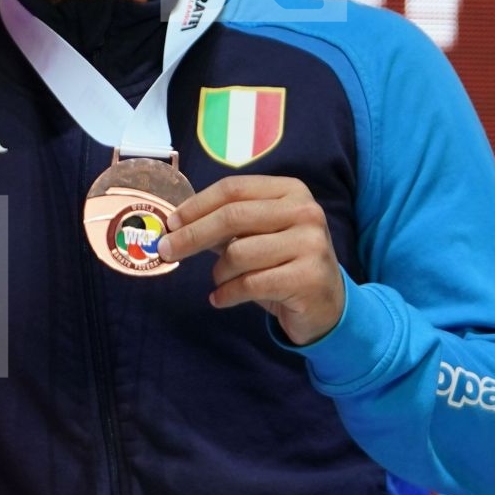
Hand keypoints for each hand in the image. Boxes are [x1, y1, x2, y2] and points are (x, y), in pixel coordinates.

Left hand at [156, 174, 344, 345]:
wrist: (329, 306)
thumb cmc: (284, 264)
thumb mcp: (259, 236)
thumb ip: (227, 225)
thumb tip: (176, 225)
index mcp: (290, 191)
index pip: (233, 189)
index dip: (197, 205)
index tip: (171, 222)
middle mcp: (304, 211)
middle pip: (232, 216)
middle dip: (191, 235)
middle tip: (165, 250)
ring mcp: (310, 244)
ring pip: (238, 253)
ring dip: (218, 272)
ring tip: (220, 281)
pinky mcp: (308, 278)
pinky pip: (250, 284)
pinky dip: (226, 293)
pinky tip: (221, 299)